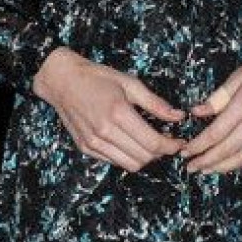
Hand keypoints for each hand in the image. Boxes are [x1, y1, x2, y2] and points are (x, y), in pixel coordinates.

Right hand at [33, 47, 185, 171]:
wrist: (62, 81)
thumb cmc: (97, 77)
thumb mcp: (130, 83)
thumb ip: (155, 103)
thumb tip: (178, 116)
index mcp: (118, 113)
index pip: (153, 143)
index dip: (171, 146)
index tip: (179, 142)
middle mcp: (105, 132)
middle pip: (144, 157)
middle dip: (161, 153)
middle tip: (168, 141)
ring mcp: (93, 142)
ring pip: (129, 164)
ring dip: (145, 158)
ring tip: (151, 143)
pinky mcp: (86, 148)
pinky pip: (114, 161)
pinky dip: (127, 157)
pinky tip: (131, 142)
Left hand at [180, 24, 241, 173]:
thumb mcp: (241, 71)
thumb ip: (219, 96)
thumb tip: (196, 112)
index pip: (218, 131)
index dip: (200, 144)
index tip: (186, 151)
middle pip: (229, 148)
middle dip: (207, 161)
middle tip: (190, 167)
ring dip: (224, 166)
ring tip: (207, 169)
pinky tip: (232, 162)